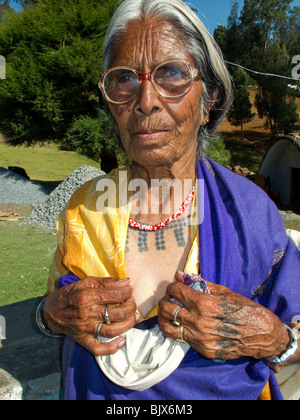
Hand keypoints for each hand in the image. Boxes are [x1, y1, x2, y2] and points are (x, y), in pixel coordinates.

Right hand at [43, 277, 137, 355]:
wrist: (51, 310)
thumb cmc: (71, 293)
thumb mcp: (86, 282)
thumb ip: (107, 282)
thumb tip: (126, 282)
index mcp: (87, 296)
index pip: (116, 295)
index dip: (127, 292)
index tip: (129, 290)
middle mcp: (87, 314)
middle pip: (118, 313)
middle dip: (131, 307)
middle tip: (132, 302)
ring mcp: (86, 329)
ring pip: (113, 331)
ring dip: (128, 324)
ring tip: (134, 317)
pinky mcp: (84, 340)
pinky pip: (99, 349)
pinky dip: (112, 348)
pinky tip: (122, 340)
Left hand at [158, 272, 289, 360]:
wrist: (262, 335)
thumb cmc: (244, 309)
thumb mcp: (224, 292)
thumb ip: (200, 284)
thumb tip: (181, 274)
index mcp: (204, 303)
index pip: (176, 291)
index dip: (172, 286)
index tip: (174, 286)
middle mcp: (198, 322)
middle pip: (167, 309)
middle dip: (164, 301)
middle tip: (169, 299)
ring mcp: (199, 338)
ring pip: (168, 328)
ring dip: (164, 319)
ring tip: (167, 313)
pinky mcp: (203, 349)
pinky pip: (183, 339)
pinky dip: (179, 330)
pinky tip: (183, 324)